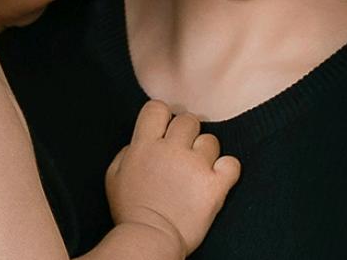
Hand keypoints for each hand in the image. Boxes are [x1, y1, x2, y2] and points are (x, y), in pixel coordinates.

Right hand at [105, 100, 241, 255]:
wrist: (149, 240)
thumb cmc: (130, 211)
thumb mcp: (114, 176)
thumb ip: (127, 151)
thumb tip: (142, 142)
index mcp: (144, 145)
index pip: (158, 108)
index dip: (163, 117)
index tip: (165, 132)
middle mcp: (170, 149)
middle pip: (188, 120)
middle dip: (187, 134)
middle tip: (184, 154)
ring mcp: (194, 166)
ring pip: (211, 141)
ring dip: (206, 154)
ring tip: (197, 172)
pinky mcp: (214, 185)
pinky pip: (232, 164)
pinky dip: (227, 170)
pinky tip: (218, 178)